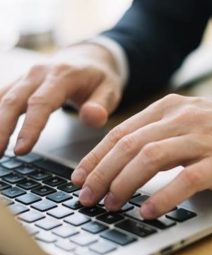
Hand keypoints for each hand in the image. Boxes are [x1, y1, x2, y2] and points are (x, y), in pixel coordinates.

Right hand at [0, 44, 121, 155]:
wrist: (89, 58)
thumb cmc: (100, 78)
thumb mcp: (111, 90)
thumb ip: (102, 105)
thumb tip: (92, 117)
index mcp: (63, 75)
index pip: (41, 103)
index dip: (30, 127)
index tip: (21, 150)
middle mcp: (40, 72)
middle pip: (13, 100)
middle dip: (1, 128)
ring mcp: (27, 75)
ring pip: (3, 98)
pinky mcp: (20, 81)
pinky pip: (1, 95)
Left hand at [72, 94, 211, 218]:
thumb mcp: (190, 119)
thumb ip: (159, 132)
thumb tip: (123, 158)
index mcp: (171, 108)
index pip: (121, 132)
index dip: (96, 156)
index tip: (81, 177)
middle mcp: (183, 119)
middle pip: (129, 145)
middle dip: (102, 174)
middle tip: (87, 196)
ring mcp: (203, 139)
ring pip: (150, 159)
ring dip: (124, 184)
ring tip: (112, 204)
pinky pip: (184, 180)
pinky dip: (162, 197)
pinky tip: (149, 210)